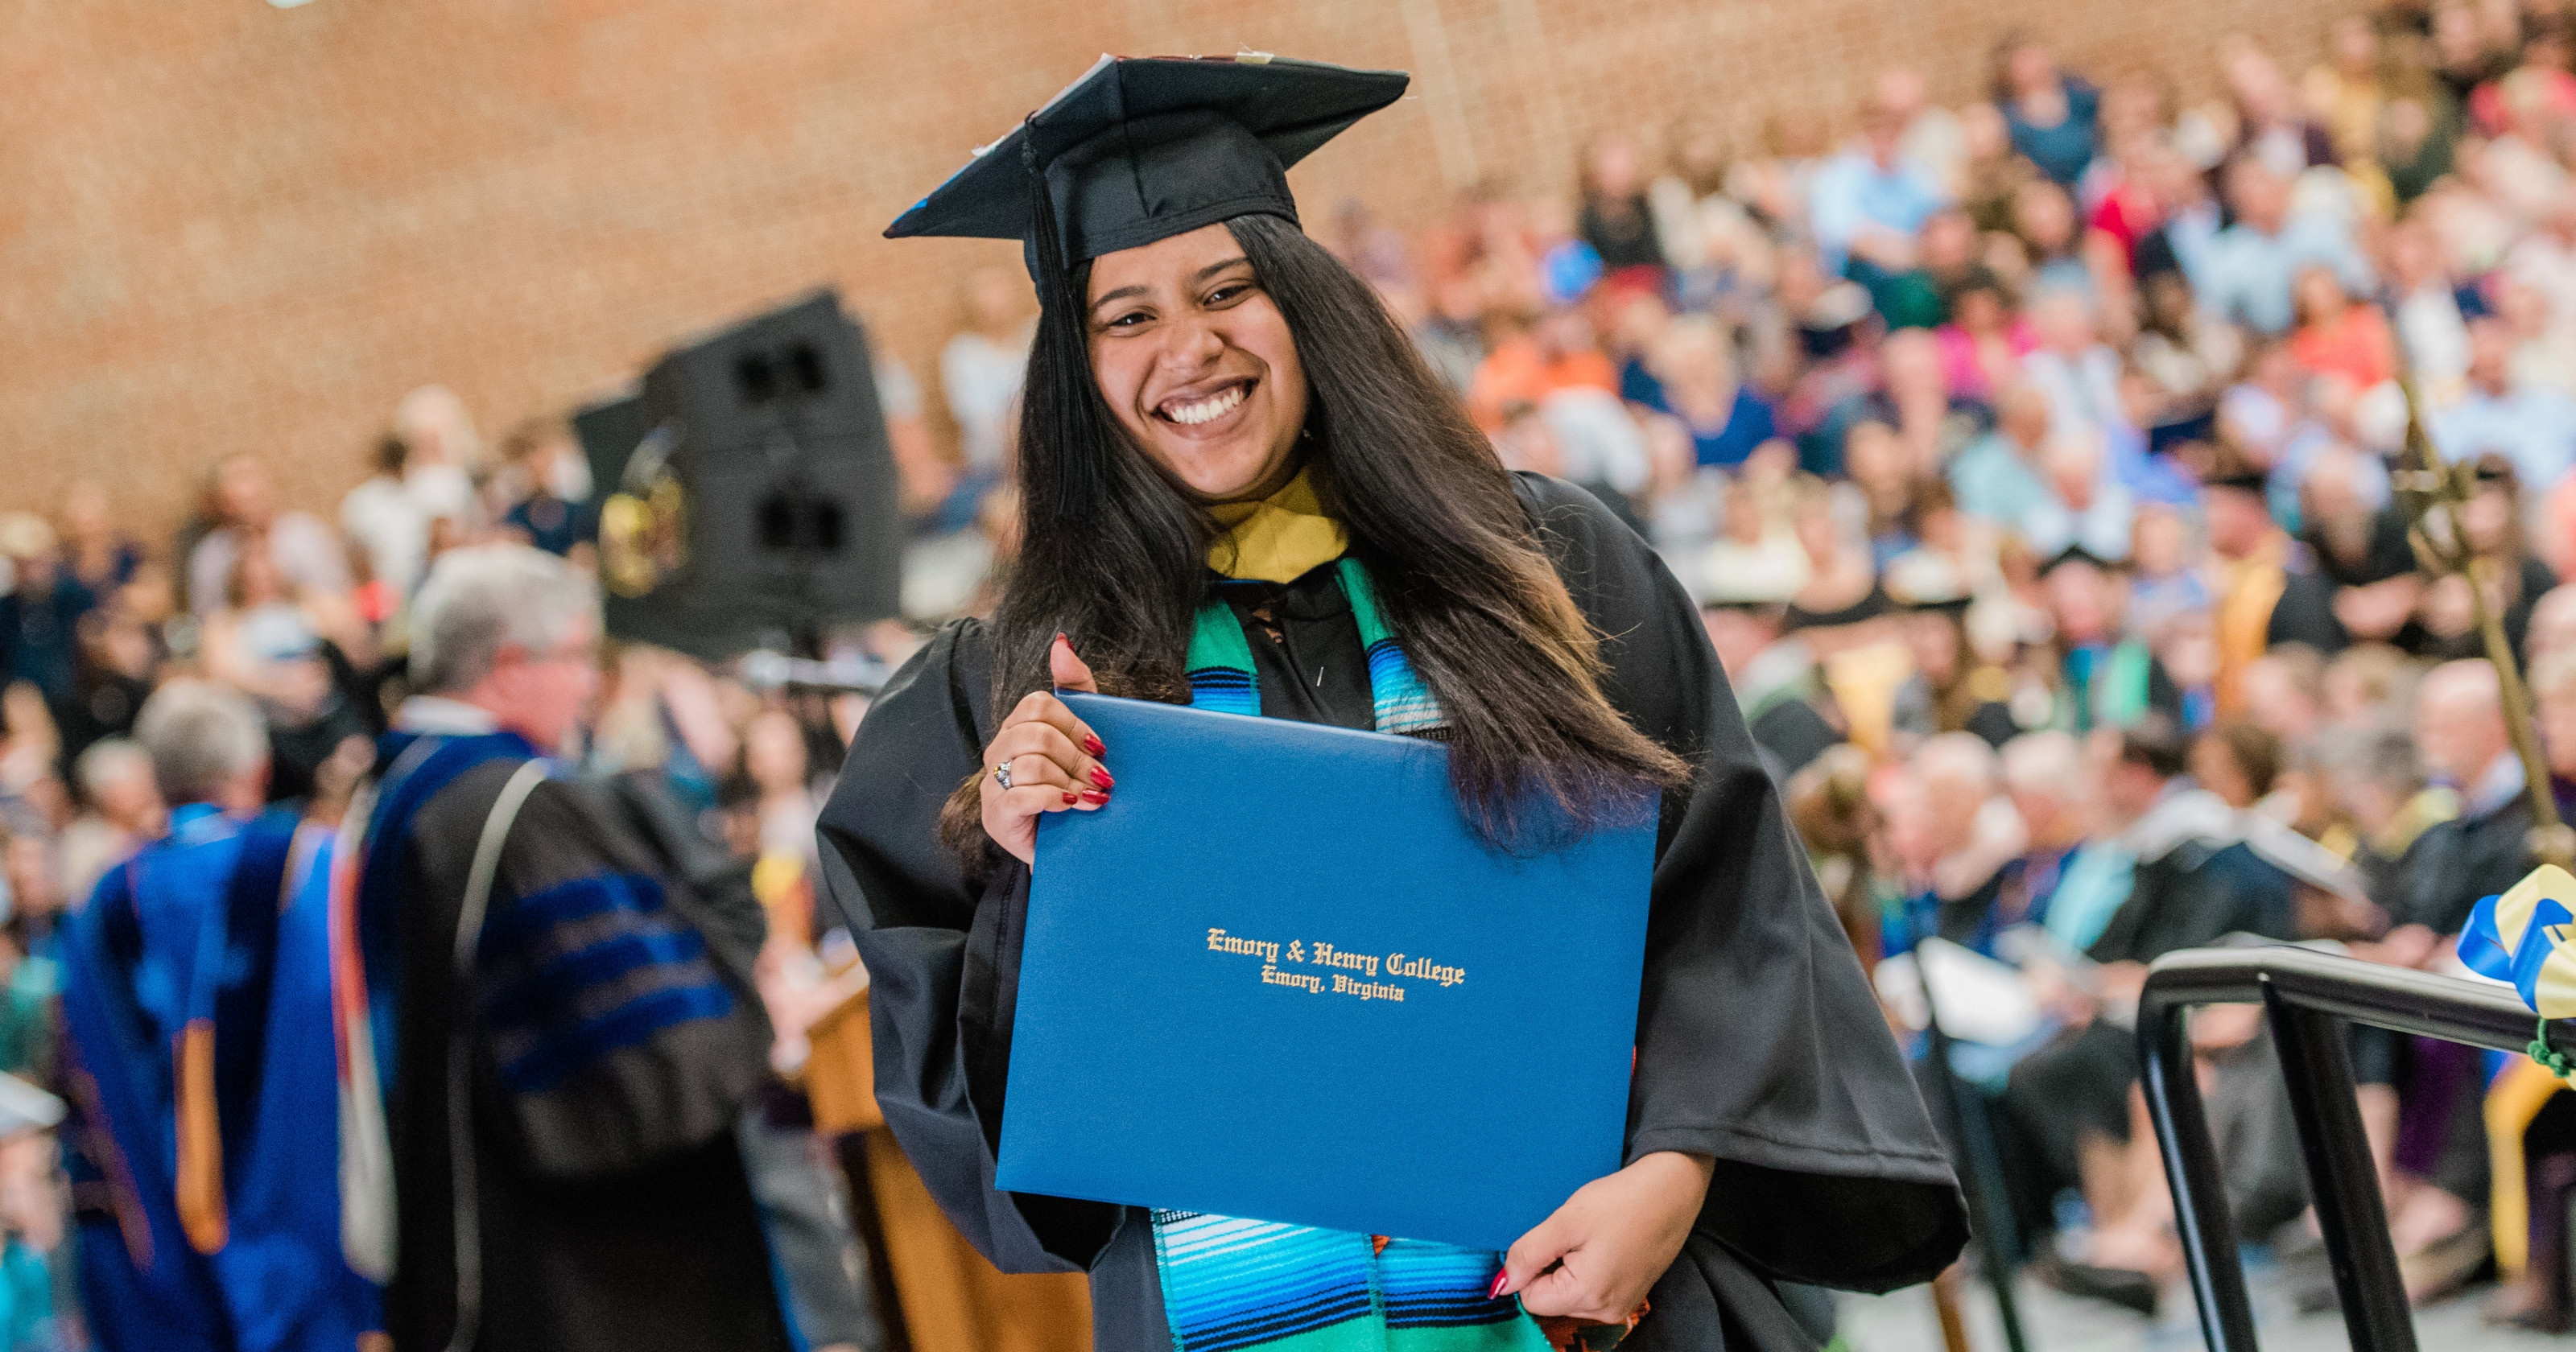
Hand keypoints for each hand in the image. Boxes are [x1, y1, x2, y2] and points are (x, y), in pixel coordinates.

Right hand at [980, 635, 1110, 865]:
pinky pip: (1020, 796)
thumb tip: (1061, 641)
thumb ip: (1076, 689)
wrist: (1068, 847)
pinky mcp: (995, 815)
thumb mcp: (1083, 737)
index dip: (1075, 724)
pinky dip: (1053, 799)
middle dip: (1076, 755)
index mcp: (1017, 727)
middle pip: (1035, 733)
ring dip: (1070, 780)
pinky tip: (1070, 806)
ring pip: (1029, 764)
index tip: (1101, 747)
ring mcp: (992, 784)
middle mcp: (998, 751)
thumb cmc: (1075, 787)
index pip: (1037, 705)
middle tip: (1102, 777)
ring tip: (1092, 797)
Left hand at [1496, 1151, 1712, 1322]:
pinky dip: (1588, 1270)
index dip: (1531, 1266)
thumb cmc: (1621, 1201)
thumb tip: (1501, 1285)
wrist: (1671, 1190)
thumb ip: (1528, 1254)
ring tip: (1592, 1237)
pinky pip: (1591, 1291)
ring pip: (1570, 1295)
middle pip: (1551, 1300)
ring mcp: (1621, 1306)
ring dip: (1569, 1268)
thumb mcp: (1566, 1221)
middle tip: (1574, 1234)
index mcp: (1588, 1295)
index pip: (1531, 1298)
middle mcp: (1606, 1311)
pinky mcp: (1630, 1296)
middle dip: (1551, 1267)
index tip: (1550, 1238)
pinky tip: (1603, 1244)